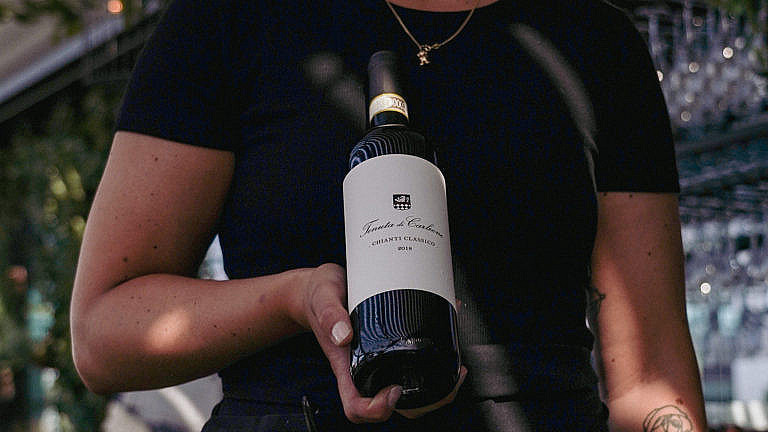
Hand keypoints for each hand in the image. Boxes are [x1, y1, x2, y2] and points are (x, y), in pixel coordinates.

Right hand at [295, 263, 466, 422]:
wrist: (320, 288)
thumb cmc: (318, 297)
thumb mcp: (322, 296)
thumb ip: (330, 313)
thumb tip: (344, 334)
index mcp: (345, 366)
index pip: (357, 406)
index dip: (377, 409)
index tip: (393, 392)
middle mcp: (363, 369)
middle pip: (392, 405)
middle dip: (423, 402)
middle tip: (446, 380)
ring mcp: (378, 360)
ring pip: (408, 388)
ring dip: (435, 386)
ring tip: (455, 368)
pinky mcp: (390, 346)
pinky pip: (413, 364)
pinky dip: (434, 362)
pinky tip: (447, 341)